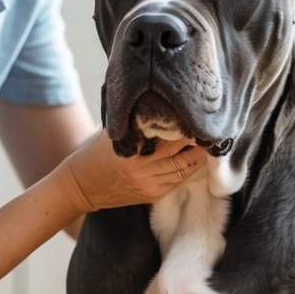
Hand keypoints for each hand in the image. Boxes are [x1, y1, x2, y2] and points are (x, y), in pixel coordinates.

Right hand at [56, 131, 205, 214]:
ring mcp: (150, 185)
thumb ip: (133, 119)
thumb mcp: (112, 131)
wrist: (81, 186)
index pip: (170, 136)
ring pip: (186, 169)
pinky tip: (199, 156)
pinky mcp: (154, 195)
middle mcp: (142, 169)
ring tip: (211, 140)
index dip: (188, 127)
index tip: (200, 116)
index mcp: (132, 149)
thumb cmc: (96, 151)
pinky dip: (192, 168)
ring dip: (201, 156)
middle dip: (200, 141)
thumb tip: (156, 98)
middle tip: (213, 127)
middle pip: (183, 153)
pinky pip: (180, 180)